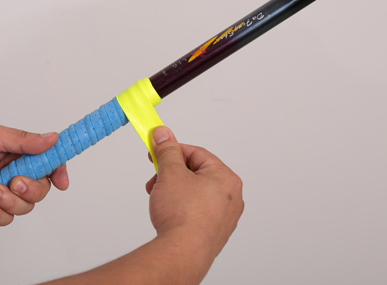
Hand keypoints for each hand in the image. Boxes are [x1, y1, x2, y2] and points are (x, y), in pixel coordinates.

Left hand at [0, 123, 68, 225]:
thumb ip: (22, 140)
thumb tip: (51, 138)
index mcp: (18, 151)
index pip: (48, 161)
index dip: (59, 171)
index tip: (61, 181)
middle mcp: (14, 171)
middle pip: (41, 188)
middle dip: (30, 188)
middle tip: (13, 181)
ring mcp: (3, 191)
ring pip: (25, 206)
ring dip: (8, 200)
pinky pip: (5, 218)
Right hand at [146, 126, 242, 257]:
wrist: (182, 252)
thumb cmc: (183, 215)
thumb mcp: (170, 173)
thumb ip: (167, 150)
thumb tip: (164, 134)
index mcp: (226, 178)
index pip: (197, 153)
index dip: (173, 150)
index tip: (157, 149)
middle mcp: (231, 197)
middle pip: (196, 173)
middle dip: (171, 173)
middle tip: (156, 177)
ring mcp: (224, 216)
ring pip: (195, 192)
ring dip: (174, 190)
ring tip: (159, 197)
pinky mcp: (214, 231)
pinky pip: (196, 210)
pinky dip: (181, 206)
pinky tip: (168, 212)